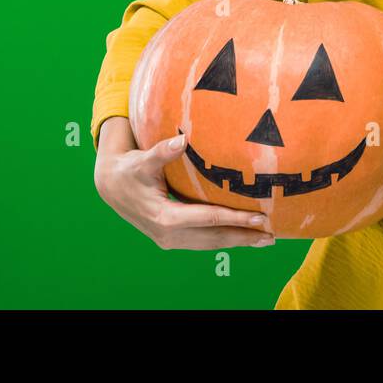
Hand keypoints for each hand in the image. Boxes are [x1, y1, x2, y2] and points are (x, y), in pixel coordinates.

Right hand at [94, 120, 275, 249]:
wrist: (111, 186)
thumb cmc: (130, 169)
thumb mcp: (143, 160)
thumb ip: (162, 151)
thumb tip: (182, 139)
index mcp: (164, 217)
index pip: (209, 219)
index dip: (236, 219)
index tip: (260, 219)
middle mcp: (168, 234)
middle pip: (213, 238)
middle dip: (243, 237)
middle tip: (272, 235)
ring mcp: (170, 240)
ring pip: (210, 244)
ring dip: (237, 242)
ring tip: (264, 239)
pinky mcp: (172, 238)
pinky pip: (203, 241)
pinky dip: (224, 239)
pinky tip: (241, 236)